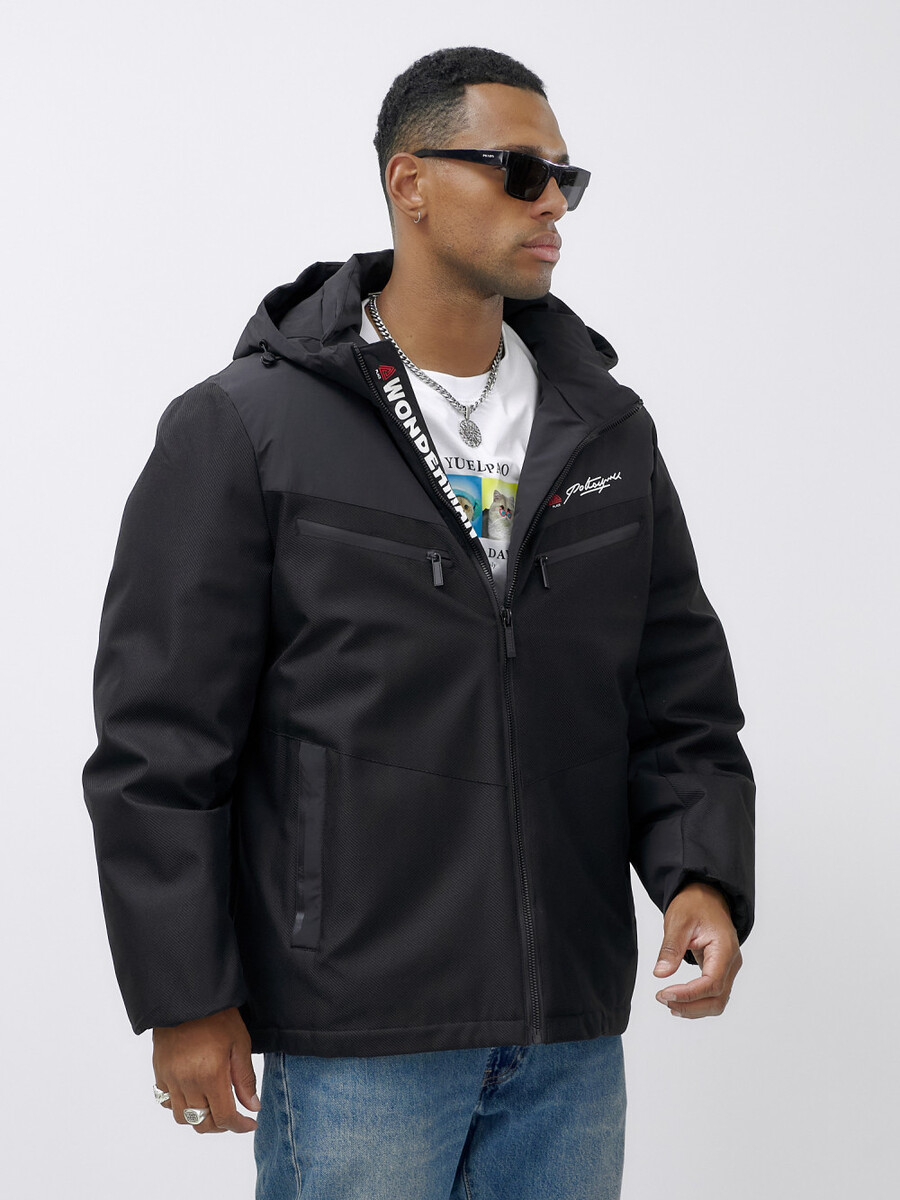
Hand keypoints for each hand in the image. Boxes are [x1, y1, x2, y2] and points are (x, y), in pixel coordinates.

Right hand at [152, 1006, 259, 1132]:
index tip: (250, 1124)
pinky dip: (180, 1105)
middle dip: (221, 1126)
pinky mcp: (159, 1072)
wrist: (187, 996)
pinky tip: (193, 1094)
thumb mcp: (240, 1043)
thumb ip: (245, 1078)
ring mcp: (170, 1079)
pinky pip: (166, 1101)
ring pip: (182, 1117)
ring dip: (199, 1118)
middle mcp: (187, 1082)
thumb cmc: (218, 1016)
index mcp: (210, 1075)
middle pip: (202, 1123)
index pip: (224, 1117)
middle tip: (234, 1116)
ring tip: (213, 1106)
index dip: (239, 1126)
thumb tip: (252, 1107)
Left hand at [653, 881, 741, 1018]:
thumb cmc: (695, 904)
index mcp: (724, 948)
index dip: (689, 994)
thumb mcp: (679, 921)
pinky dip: (698, 1002)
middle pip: (717, 999)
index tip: (665, 994)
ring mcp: (728, 968)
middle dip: (690, 1006)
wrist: (707, 896)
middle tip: (662, 999)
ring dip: (694, 1008)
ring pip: (717, 1001)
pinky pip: (714, 994)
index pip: (712, 983)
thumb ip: (671, 948)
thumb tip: (660, 973)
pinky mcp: (721, 971)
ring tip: (668, 1002)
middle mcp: (731, 962)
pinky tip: (679, 1001)